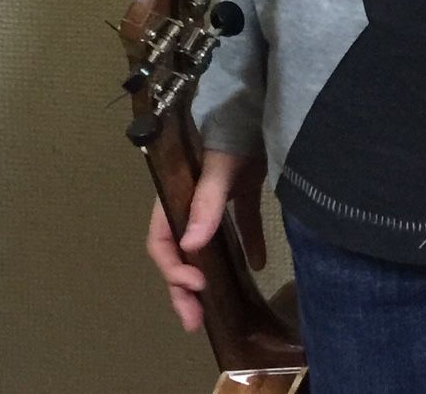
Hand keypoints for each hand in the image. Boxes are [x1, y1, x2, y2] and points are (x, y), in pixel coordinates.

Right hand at [145, 148, 267, 331]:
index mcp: (176, 197)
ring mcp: (219, 199)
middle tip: (193, 321)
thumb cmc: (233, 132)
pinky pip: (243, 227)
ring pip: (208, 246)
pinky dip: (249, 245)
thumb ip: (207, 202)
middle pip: (181, 253)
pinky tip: (260, 265)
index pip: (162, 242)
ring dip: (210, 276)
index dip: (173, 269)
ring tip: (215, 310)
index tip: (196, 286)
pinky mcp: (244, 192)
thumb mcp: (219, 166)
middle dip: (184, 289)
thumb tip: (190, 247)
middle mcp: (193, 203)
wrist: (262, 104)